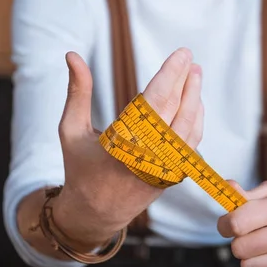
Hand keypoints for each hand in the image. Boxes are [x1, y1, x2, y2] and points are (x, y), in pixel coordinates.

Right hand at [54, 48, 203, 248]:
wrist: (96, 213)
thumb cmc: (80, 167)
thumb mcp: (71, 130)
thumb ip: (77, 92)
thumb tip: (72, 55)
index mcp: (123, 144)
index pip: (156, 102)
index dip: (171, 75)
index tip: (182, 54)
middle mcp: (149, 157)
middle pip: (178, 111)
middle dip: (187, 81)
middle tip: (190, 57)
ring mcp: (165, 168)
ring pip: (190, 127)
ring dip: (195, 98)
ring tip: (195, 73)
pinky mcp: (174, 174)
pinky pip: (192, 142)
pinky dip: (196, 119)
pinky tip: (194, 101)